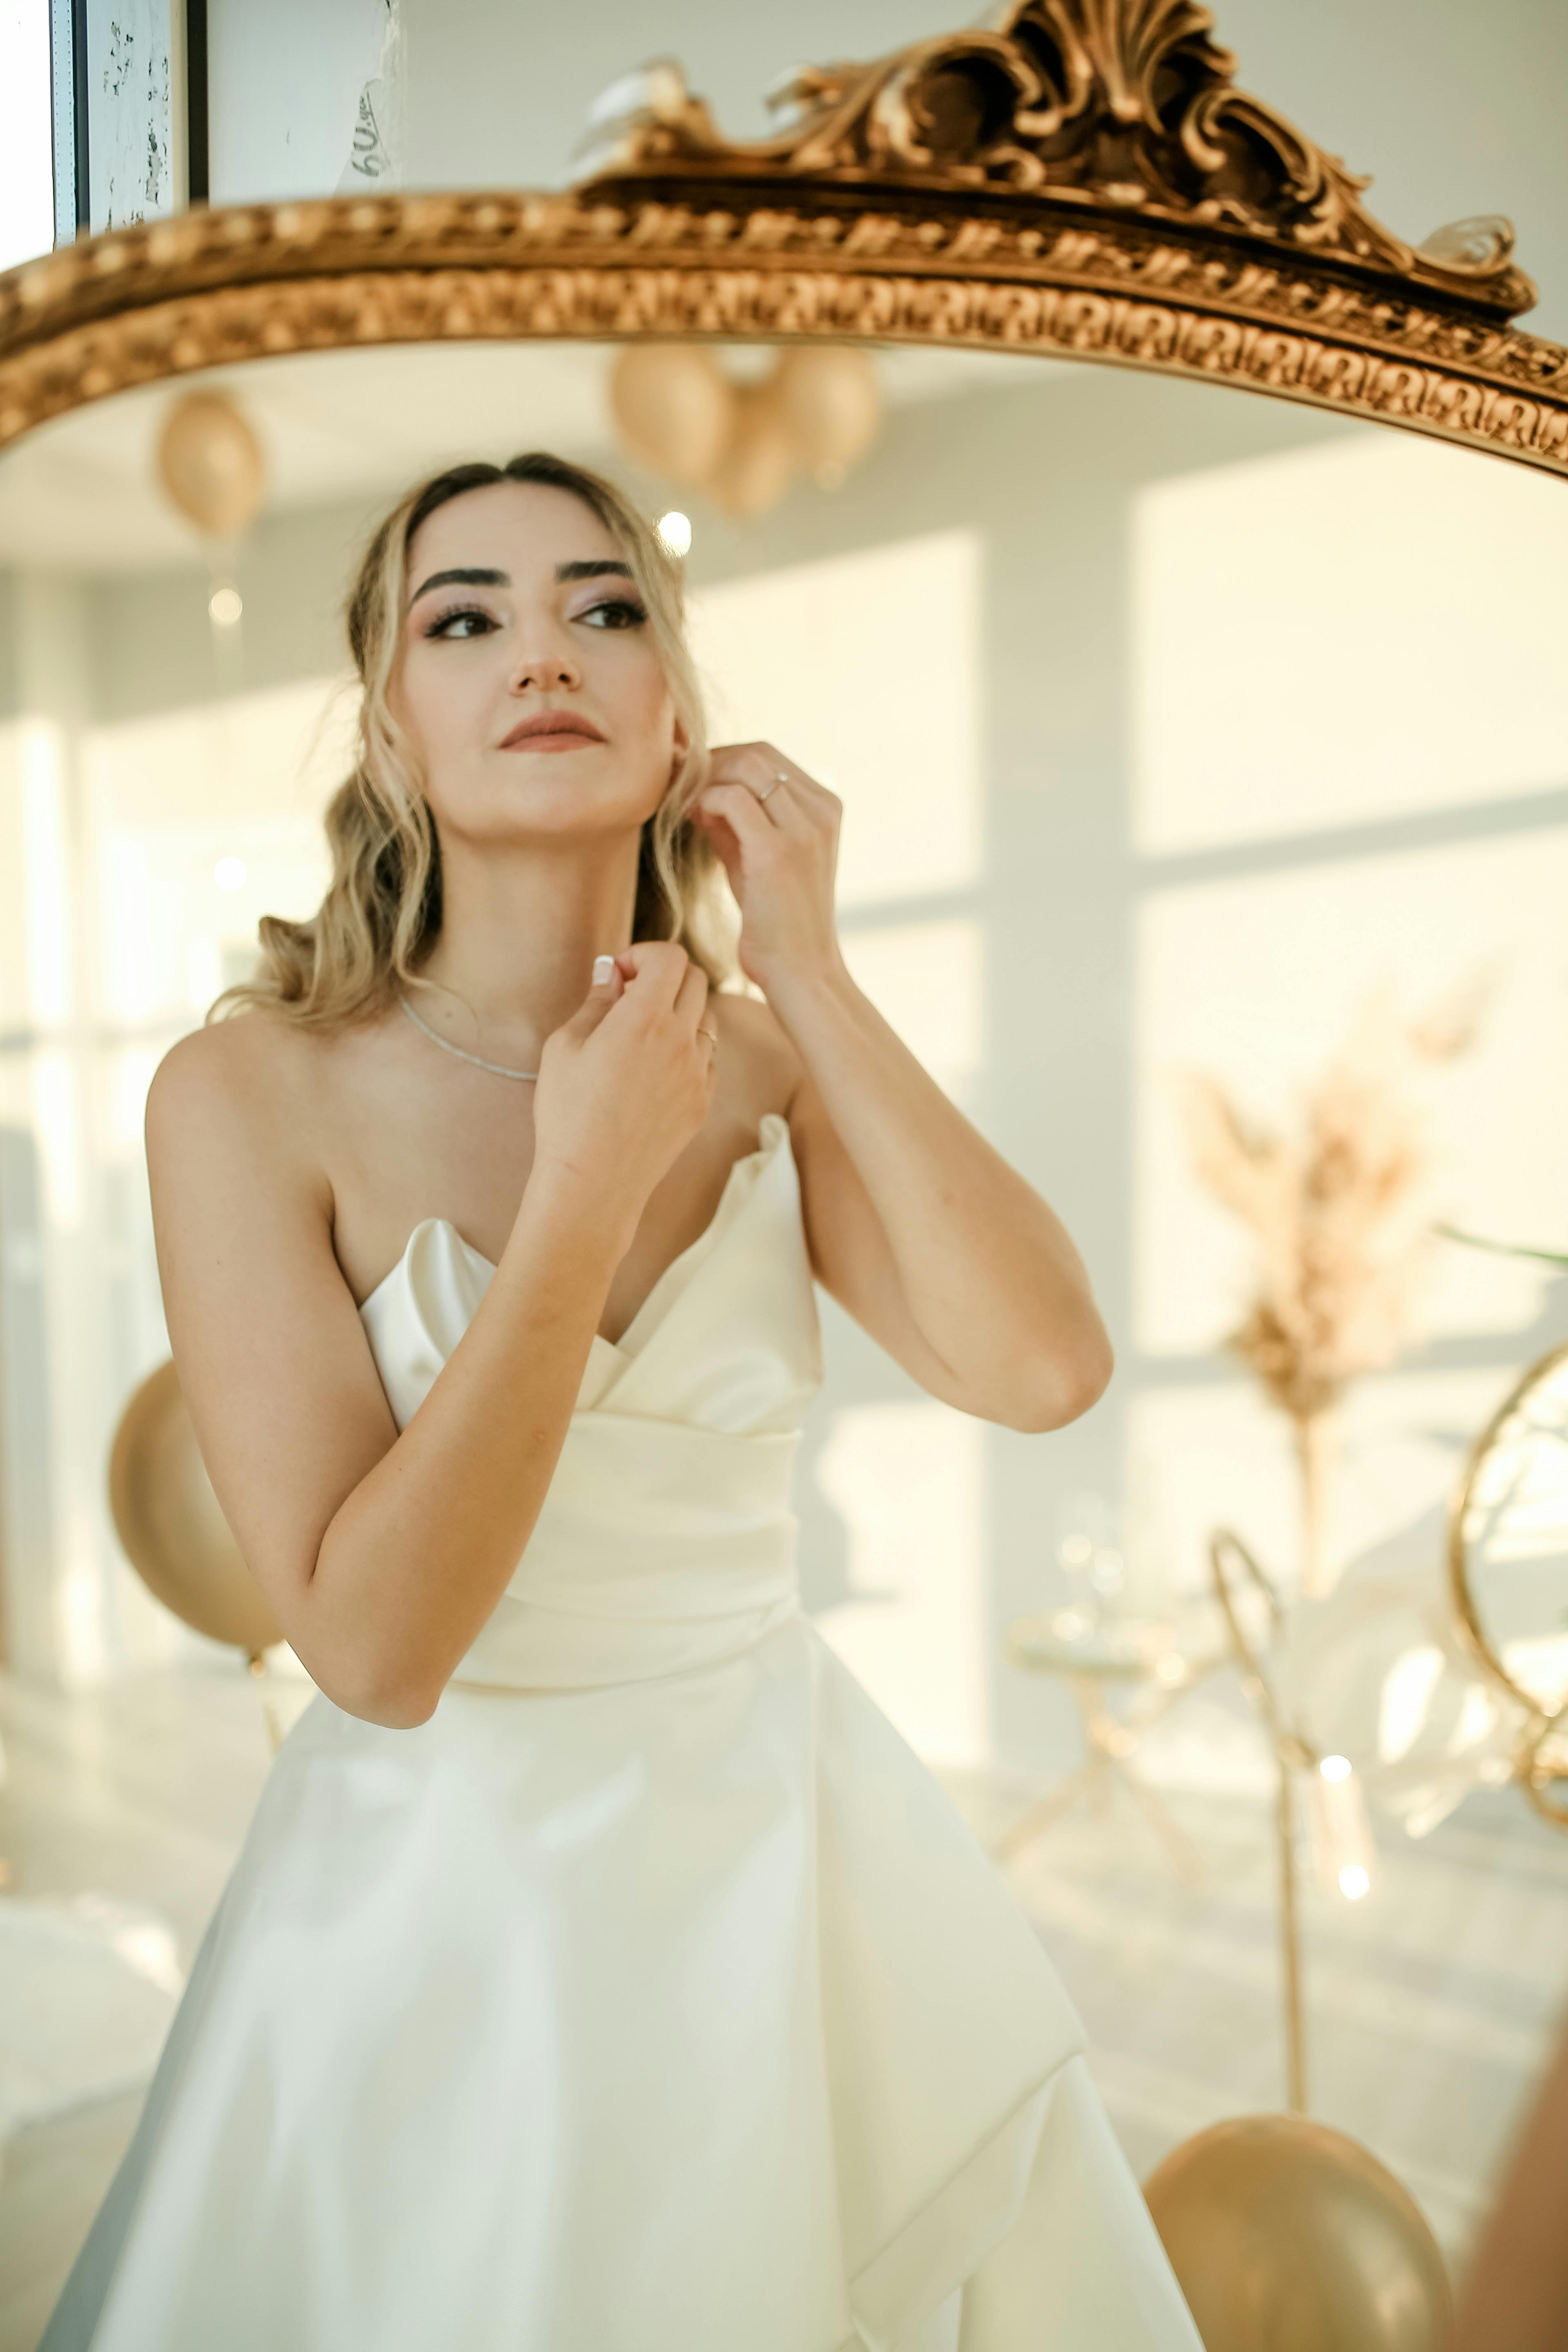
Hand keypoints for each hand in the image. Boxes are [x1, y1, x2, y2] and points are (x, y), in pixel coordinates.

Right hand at [530, 941, 714, 1246]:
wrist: (594, 1181)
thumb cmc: (568, 1114)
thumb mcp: (564, 1047)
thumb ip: (595, 1001)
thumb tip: (612, 973)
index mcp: (644, 1019)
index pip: (671, 957)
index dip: (644, 955)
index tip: (620, 975)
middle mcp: (680, 1041)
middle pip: (695, 979)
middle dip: (663, 976)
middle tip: (630, 998)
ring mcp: (698, 1073)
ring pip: (707, 1017)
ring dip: (680, 1011)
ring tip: (643, 1034)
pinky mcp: (703, 1101)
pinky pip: (709, 1057)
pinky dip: (688, 1048)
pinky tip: (656, 1068)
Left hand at [692, 743, 844, 996]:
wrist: (800, 972)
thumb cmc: (776, 921)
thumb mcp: (757, 859)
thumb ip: (736, 823)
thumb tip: (700, 791)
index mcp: (825, 807)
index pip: (768, 756)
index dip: (723, 758)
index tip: (691, 776)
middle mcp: (821, 811)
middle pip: (756, 754)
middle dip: (709, 762)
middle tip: (676, 781)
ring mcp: (803, 829)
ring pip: (744, 768)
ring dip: (704, 779)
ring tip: (682, 802)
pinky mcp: (778, 851)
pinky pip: (731, 800)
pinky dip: (704, 802)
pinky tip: (691, 819)